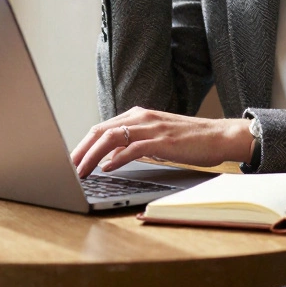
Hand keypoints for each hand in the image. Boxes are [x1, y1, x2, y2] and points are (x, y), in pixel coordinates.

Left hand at [70, 106, 252, 177]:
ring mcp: (152, 128)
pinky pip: (133, 148)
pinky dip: (117, 158)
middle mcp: (142, 118)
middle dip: (81, 150)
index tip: (71, 159)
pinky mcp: (162, 141)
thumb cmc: (190, 140)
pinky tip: (107, 168)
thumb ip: (134, 144)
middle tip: (67, 167)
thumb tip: (111, 157)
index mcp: (139, 115)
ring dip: (92, 155)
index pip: (102, 128)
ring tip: (81, 171)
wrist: (219, 136)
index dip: (83, 144)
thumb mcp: (156, 139)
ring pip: (112, 138)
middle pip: (101, 131)